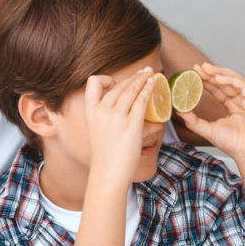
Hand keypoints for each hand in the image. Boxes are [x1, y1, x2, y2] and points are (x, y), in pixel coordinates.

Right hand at [84, 69, 154, 184]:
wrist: (108, 172)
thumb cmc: (106, 154)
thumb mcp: (98, 130)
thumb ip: (107, 117)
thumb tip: (123, 109)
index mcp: (90, 111)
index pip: (93, 83)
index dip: (106, 78)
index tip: (118, 82)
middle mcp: (102, 111)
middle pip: (118, 85)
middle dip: (133, 77)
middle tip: (144, 73)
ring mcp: (116, 117)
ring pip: (131, 89)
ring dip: (142, 79)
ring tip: (151, 75)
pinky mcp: (131, 124)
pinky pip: (142, 101)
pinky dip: (149, 89)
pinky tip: (154, 84)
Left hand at [177, 63, 244, 165]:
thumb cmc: (235, 145)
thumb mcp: (208, 130)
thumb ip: (193, 121)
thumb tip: (178, 111)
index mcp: (233, 107)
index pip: (219, 89)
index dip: (207, 80)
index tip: (194, 73)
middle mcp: (242, 101)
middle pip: (226, 82)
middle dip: (211, 73)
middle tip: (197, 67)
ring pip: (235, 80)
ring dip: (220, 73)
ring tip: (205, 68)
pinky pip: (243, 86)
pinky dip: (230, 80)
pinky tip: (218, 78)